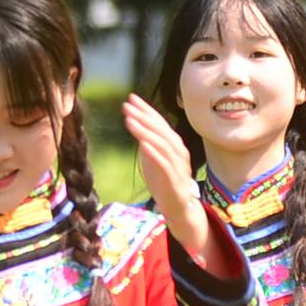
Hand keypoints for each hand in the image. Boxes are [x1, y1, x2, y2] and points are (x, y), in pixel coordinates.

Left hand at [123, 94, 214, 259]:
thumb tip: (136, 126)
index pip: (159, 122)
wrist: (178, 206)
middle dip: (143, 116)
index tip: (131, 98)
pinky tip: (142, 143)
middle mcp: (178, 151)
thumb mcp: (152, 158)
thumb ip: (147, 143)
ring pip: (162, 143)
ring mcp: (178, 164)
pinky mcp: (174, 178)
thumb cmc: (164, 181)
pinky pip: (164, 162)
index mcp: (173, 144)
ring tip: (130, 121)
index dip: (146, 110)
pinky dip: (153, 152)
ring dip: (145, 130)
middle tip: (127, 105)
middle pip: (160, 129)